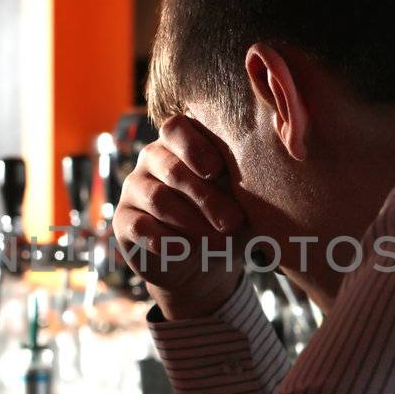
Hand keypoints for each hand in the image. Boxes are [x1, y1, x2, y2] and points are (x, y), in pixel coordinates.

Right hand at [114, 114, 245, 319]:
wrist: (204, 265)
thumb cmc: (228, 222)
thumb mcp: (244, 202)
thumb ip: (249, 184)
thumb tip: (270, 177)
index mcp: (181, 143)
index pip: (176, 128)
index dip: (194, 147)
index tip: (218, 171)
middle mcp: (152, 159)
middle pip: (172, 168)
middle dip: (205, 196)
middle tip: (232, 222)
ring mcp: (134, 188)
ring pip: (158, 198)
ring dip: (191, 221)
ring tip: (218, 241)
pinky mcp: (124, 221)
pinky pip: (139, 226)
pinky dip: (164, 239)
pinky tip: (184, 250)